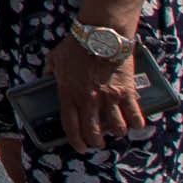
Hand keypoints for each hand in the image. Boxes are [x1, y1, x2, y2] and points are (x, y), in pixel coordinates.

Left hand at [50, 30, 146, 147]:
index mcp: (69, 95)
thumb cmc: (76, 45)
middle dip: (96, 142)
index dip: (76, 141)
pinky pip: (134, 116)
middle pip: (93, 133)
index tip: (81, 147)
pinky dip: (137, 123)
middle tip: (99, 142)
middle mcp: (88, 100)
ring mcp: (108, 98)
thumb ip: (49, 71)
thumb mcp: (55, 58)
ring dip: (117, 132)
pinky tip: (136, 124)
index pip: (71, 127)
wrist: (101, 34)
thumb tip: (45, 77)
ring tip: (118, 130)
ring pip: (116, 128)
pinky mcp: (126, 92)